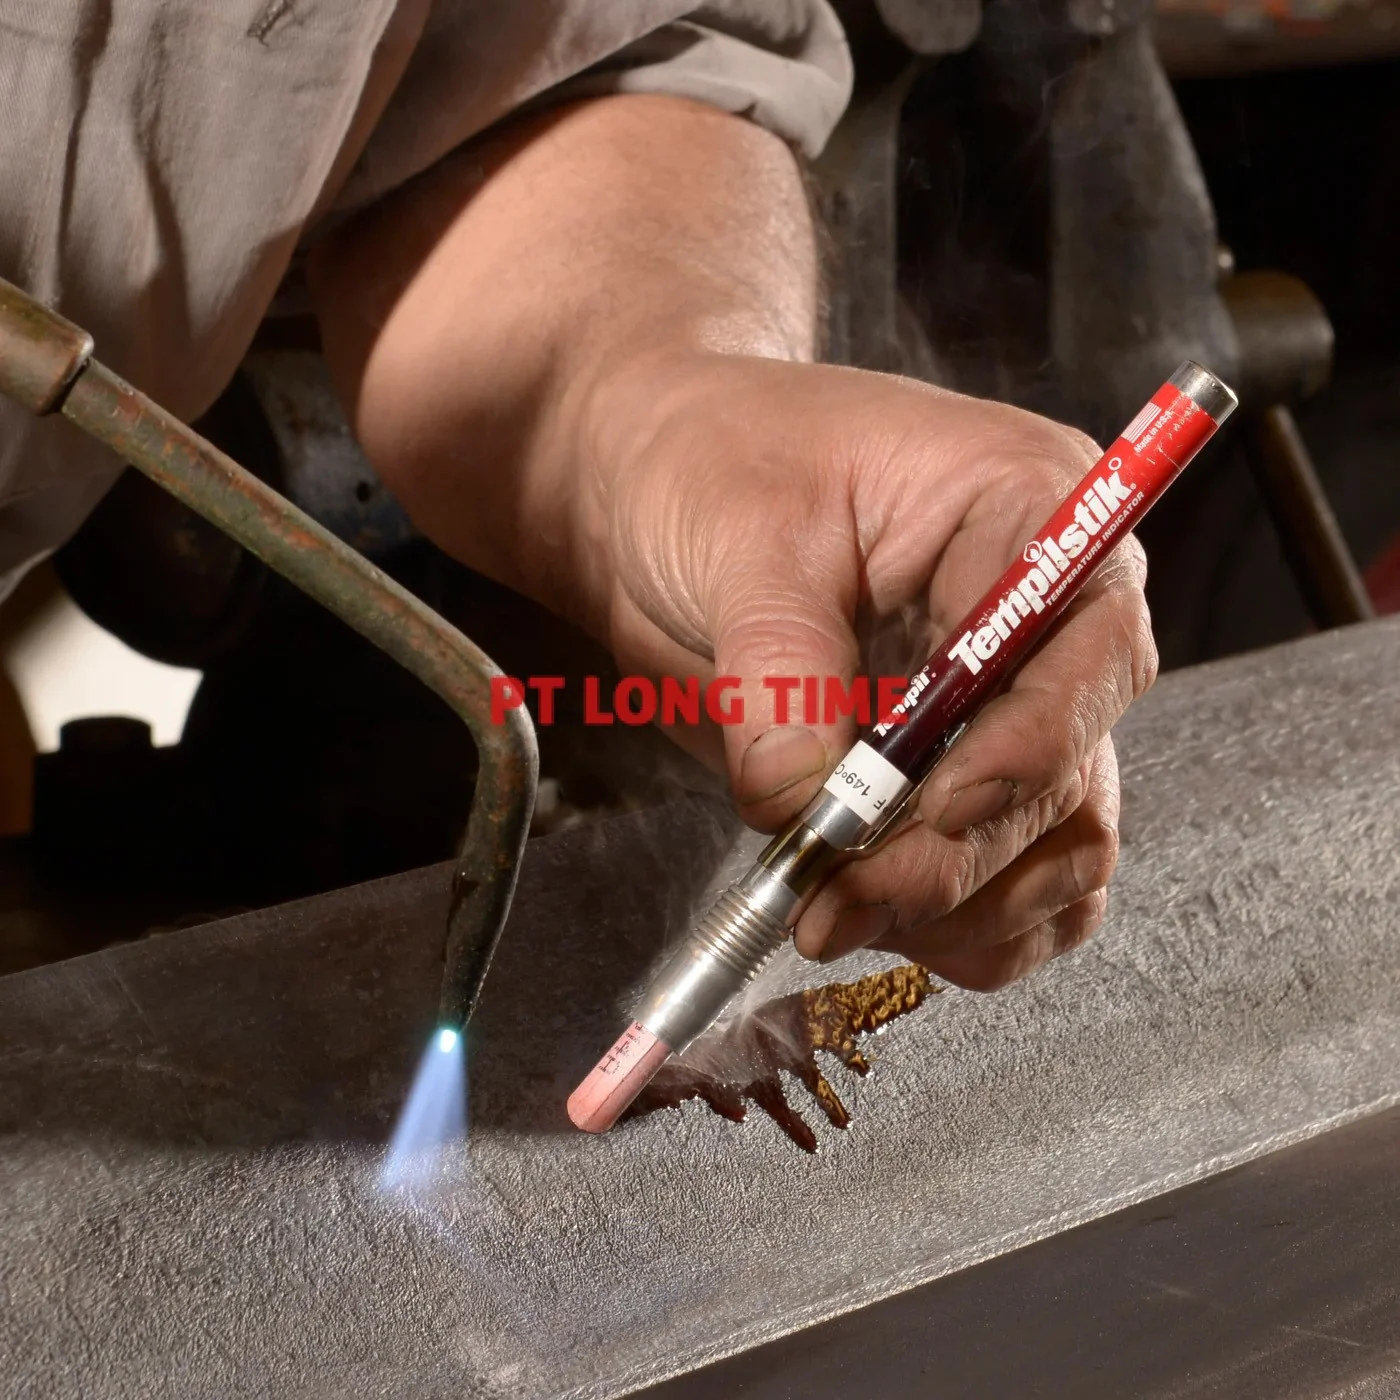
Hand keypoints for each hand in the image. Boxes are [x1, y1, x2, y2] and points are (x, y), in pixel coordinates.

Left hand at [307, 93, 1150, 990]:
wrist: (648, 493)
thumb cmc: (709, 462)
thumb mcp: (741, 538)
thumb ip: (783, 675)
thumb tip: (809, 807)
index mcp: (1026, 511)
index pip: (1086, 643)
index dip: (1030, 742)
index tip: (934, 808)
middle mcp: (1041, 619)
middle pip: (1070, 769)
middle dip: (960, 852)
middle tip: (846, 899)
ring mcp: (1001, 708)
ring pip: (1055, 847)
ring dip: (961, 908)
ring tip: (836, 917)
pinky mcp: (949, 776)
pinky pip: (1006, 877)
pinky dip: (957, 925)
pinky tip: (875, 925)